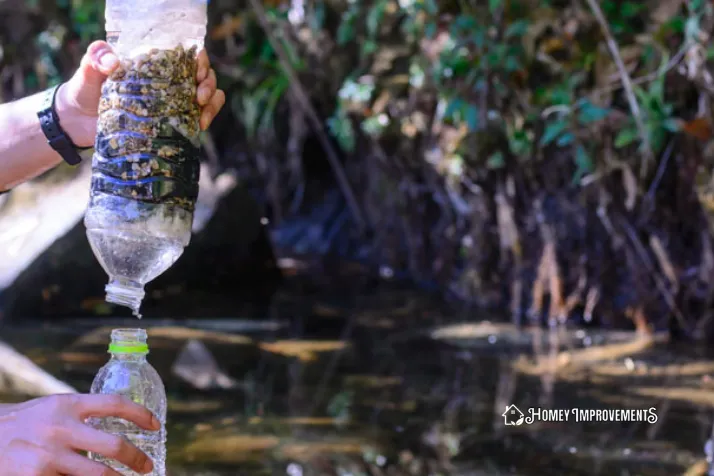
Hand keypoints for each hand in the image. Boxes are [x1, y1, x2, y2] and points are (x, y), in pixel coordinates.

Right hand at [0, 394, 160, 475]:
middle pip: (114, 446)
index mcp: (68, 404)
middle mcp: (61, 428)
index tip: (156, 426)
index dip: (141, 415)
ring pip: (99, 475)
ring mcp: (48, 455)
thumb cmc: (25, 423)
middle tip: (146, 466)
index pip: (115, 404)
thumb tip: (122, 422)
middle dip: (137, 459)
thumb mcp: (53, 407)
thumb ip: (81, 413)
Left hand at [57, 41, 226, 147]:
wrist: (77, 122)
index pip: (187, 53)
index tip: (197, 71)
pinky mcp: (173, 123)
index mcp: (155, 63)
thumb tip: (113, 62)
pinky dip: (206, 118)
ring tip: (202, 114)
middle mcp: (170, 80)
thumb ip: (96, 58)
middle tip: (200, 96)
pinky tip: (200, 126)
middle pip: (203, 74)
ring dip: (213, 102)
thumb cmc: (85, 89)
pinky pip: (199, 117)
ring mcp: (174, 102)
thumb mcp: (88, 69)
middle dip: (209, 83)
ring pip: (208, 95)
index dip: (199, 59)